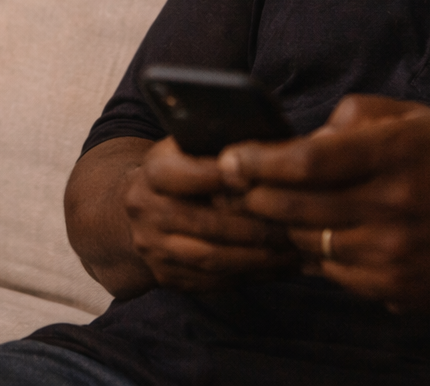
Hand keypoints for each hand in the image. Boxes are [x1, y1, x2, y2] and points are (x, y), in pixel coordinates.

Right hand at [123, 136, 300, 291]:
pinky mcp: (167, 276)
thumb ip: (217, 148)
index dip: (225, 179)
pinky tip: (279, 266)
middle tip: (293, 225)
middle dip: (255, 227)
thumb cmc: (178, 169)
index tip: (263, 178)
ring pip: (211, 258)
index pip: (186, 176)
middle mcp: (146, 211)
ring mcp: (154, 248)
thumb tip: (269, 149)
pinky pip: (214, 281)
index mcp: (152, 172)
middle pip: (205, 223)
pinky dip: (250, 275)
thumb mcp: (186, 147)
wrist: (136, 210)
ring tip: (293, 250)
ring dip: (257, 257)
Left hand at [218, 95, 429, 310]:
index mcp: (401, 152)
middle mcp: (396, 205)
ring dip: (282, 225)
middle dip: (254, 195)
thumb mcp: (422, 120)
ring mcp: (395, 253)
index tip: (230, 156)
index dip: (260, 160)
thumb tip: (305, 134)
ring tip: (270, 206)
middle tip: (231, 184)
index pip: (310, 160)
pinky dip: (315, 252)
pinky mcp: (394, 287)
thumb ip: (360, 115)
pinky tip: (319, 234)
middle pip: (296, 206)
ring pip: (307, 241)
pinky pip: (331, 270)